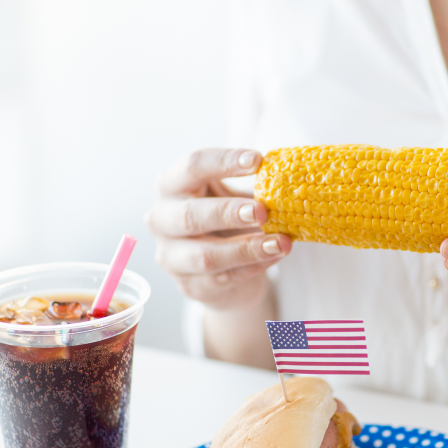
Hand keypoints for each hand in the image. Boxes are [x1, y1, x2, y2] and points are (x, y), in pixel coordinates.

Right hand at [146, 148, 291, 311]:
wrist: (224, 270)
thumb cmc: (226, 222)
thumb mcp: (233, 197)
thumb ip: (251, 189)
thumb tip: (286, 182)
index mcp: (171, 186)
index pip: (192, 167)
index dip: (224, 162)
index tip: (258, 160)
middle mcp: (161, 220)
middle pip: (190, 215)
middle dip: (228, 213)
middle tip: (262, 211)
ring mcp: (171, 257)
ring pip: (207, 255)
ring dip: (248, 248)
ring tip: (281, 242)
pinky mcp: (190, 286)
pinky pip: (224, 278)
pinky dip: (254, 267)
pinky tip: (275, 256)